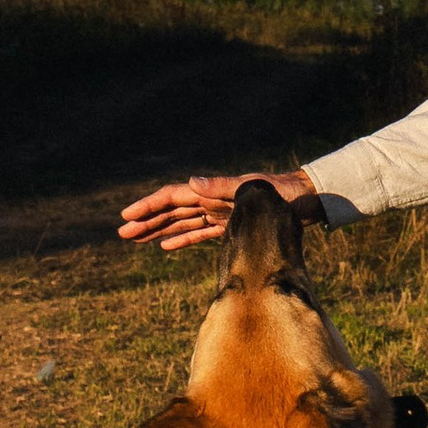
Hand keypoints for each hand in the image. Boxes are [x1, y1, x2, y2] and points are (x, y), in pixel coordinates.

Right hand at [117, 166, 318, 251]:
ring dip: (158, 230)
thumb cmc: (283, 193)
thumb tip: (192, 181)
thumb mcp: (253, 188)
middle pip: (172, 210)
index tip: (127, 216)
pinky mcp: (230, 225)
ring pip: (181, 222)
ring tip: (135, 240)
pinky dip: (181, 238)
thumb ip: (223, 187)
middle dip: (147, 221)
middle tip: (122, 234)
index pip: (173, 197)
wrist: (306, 201)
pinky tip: (165, 246)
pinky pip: (199, 233)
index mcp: (213, 191)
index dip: (149, 206)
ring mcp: (219, 213)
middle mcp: (212, 200)